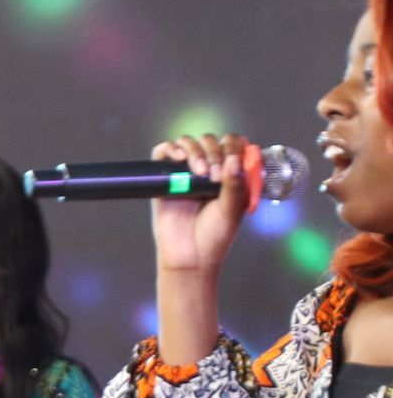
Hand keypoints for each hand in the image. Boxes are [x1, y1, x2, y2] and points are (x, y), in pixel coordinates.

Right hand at [149, 133, 255, 275]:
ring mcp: (184, 173)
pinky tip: (178, 157)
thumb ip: (235, 183)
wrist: (190, 256)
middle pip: (209, 140)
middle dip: (214, 152)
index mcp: (229, 174)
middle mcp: (207, 169)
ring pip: (187, 142)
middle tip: (214, 176)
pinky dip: (169, 148)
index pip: (232, 144)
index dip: (233, 146)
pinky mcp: (164, 179)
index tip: (233, 162)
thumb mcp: (232, 209)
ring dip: (195, 150)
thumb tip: (233, 159)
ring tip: (199, 171)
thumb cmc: (214, 236)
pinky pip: (162, 153)